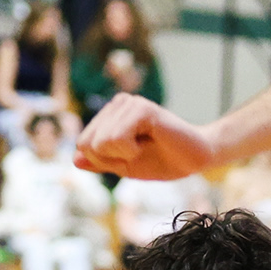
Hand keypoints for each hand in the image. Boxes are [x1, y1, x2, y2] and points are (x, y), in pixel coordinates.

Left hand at [75, 94, 214, 178]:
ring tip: (146, 146)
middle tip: (139, 152)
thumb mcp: (125, 166)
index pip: (83, 145)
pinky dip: (131, 151)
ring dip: (124, 155)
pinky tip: (150, 142)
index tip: (131, 156)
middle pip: (87, 144)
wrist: (196, 158)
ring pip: (99, 143)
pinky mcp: (141, 108)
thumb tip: (74, 159)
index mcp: (111, 115)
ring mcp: (128, 103)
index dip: (104, 161)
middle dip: (111, 159)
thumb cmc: (164, 160)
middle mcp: (117, 104)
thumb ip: (100, 162)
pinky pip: (115, 139)